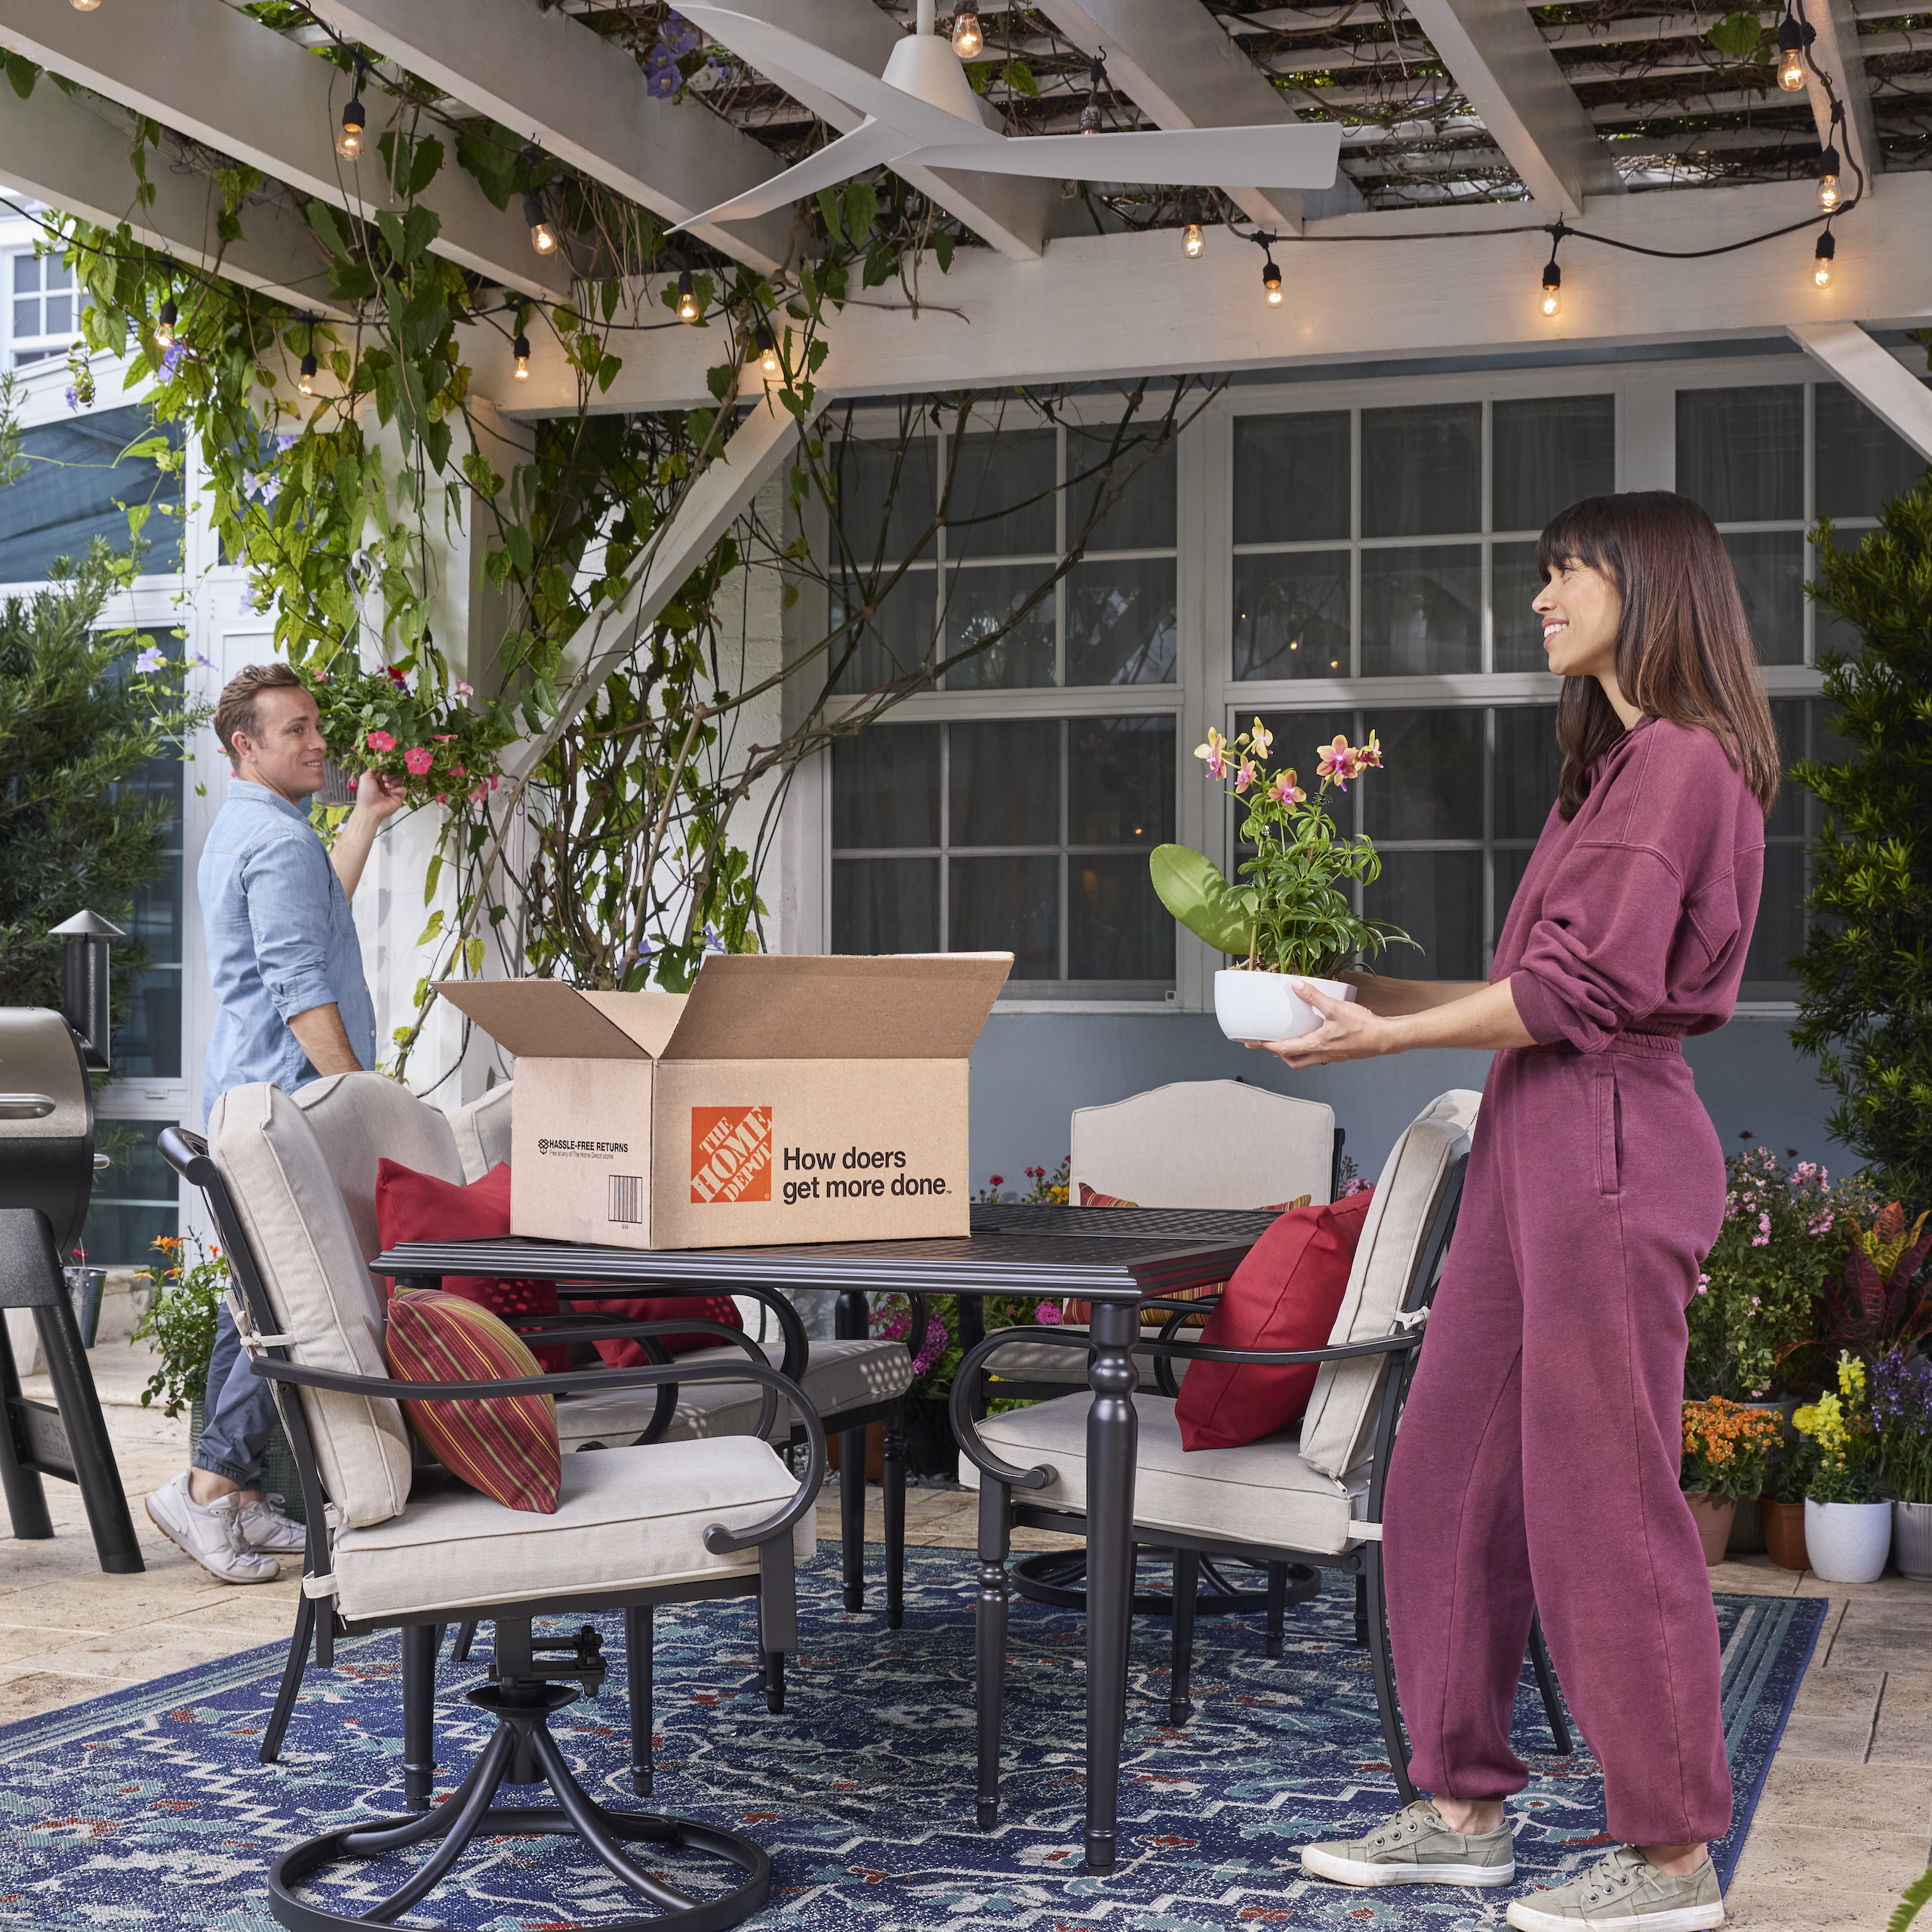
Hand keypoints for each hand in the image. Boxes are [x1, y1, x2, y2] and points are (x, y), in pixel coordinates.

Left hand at [352, 768, 408, 824]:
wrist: (370, 809)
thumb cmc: (366, 794)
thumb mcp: (366, 777)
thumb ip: (374, 767)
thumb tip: (381, 758)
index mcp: (378, 777)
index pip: (386, 768)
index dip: (387, 766)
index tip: (386, 765)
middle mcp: (386, 782)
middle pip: (395, 772)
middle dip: (391, 773)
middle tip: (384, 778)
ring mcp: (393, 789)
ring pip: (400, 779)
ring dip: (394, 781)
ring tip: (387, 786)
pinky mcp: (399, 796)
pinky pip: (403, 789)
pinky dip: (398, 788)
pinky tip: (392, 791)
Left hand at [1245, 980, 1398, 1067]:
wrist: (1386, 1038)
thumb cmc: (1363, 1027)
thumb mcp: (1336, 1007)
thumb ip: (1314, 996)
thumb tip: (1297, 985)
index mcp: (1316, 1045)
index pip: (1284, 1049)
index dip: (1268, 1045)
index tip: (1256, 1043)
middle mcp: (1321, 1055)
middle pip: (1293, 1062)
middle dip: (1279, 1055)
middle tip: (1268, 1046)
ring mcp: (1331, 1057)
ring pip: (1306, 1061)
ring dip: (1294, 1055)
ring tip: (1288, 1044)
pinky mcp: (1341, 1054)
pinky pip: (1320, 1057)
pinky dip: (1310, 1051)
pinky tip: (1314, 1040)